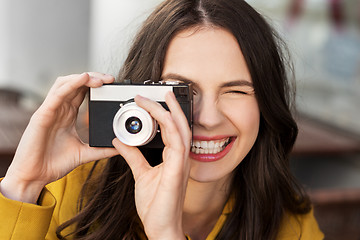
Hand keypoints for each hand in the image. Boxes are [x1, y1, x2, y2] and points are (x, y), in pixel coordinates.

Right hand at [0, 73, 118, 203]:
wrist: (35, 176)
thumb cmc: (54, 163)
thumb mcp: (85, 154)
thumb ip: (102, 150)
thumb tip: (121, 147)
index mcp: (68, 114)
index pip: (82, 91)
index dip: (96, 84)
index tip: (112, 85)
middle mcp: (59, 109)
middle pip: (76, 83)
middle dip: (94, 77)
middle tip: (110, 79)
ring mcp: (50, 110)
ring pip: (66, 83)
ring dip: (84, 78)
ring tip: (101, 79)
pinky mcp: (43, 115)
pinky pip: (58, 94)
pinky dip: (72, 84)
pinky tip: (84, 78)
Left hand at [112, 92, 190, 239]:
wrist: (160, 227)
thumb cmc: (155, 204)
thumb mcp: (140, 173)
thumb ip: (133, 155)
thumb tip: (120, 141)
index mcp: (173, 158)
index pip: (172, 130)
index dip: (167, 113)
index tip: (155, 100)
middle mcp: (180, 158)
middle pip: (180, 125)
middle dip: (173, 106)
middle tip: (164, 90)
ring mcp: (181, 164)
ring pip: (181, 130)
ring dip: (171, 111)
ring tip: (163, 96)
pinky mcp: (177, 170)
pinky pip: (177, 144)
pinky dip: (170, 127)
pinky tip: (161, 117)